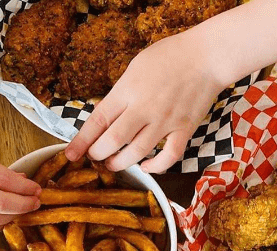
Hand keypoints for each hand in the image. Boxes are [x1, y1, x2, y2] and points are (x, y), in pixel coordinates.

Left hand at [65, 32, 225, 173]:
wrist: (205, 58)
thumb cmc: (169, 57)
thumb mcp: (135, 68)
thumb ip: (122, 93)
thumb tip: (109, 116)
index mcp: (127, 90)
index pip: (99, 120)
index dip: (82, 140)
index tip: (71, 154)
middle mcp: (144, 108)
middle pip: (114, 140)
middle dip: (99, 154)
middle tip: (95, 158)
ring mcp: (165, 121)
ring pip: (138, 152)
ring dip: (121, 163)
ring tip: (114, 164)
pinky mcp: (184, 130)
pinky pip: (169, 156)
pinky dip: (156, 166)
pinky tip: (146, 166)